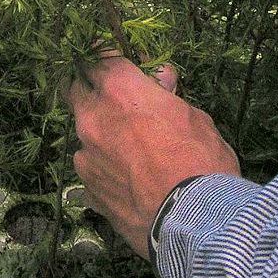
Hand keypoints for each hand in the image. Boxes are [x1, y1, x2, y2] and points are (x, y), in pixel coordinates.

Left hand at [69, 57, 239, 258]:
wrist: (193, 223)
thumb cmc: (203, 163)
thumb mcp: (195, 119)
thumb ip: (167, 98)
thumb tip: (160, 81)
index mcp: (119, 90)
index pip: (98, 56)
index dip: (105, 55)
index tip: (115, 60)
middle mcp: (93, 117)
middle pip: (75, 88)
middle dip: (89, 88)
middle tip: (111, 96)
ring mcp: (85, 154)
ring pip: (83, 133)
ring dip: (100, 134)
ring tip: (131, 152)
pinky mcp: (86, 188)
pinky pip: (91, 169)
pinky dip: (104, 169)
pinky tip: (128, 182)